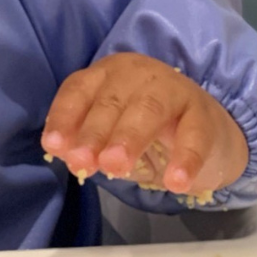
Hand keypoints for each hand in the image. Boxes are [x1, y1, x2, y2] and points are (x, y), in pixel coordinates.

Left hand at [41, 52, 249, 196]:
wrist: (203, 136)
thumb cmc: (143, 132)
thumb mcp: (107, 137)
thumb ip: (84, 143)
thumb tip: (64, 154)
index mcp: (105, 75)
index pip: (78, 91)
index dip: (64, 118)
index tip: (53, 146)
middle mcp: (137, 74)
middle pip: (111, 101)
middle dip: (93, 133)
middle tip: (82, 163)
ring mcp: (173, 89)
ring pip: (148, 109)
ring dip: (129, 138)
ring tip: (116, 167)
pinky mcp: (204, 113)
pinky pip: (195, 134)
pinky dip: (186, 158)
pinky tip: (175, 182)